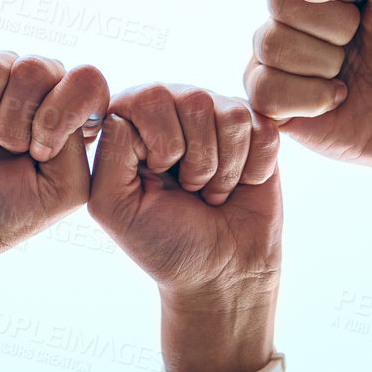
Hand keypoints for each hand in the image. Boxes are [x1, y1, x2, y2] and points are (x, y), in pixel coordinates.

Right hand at [0, 52, 108, 269]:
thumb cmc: (2, 211)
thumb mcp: (60, 192)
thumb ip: (79, 144)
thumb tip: (59, 97)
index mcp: (73, 111)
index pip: (87, 80)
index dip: (59, 115)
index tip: (37, 154)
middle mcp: (39, 85)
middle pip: (35, 69)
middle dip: (13, 123)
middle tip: (4, 151)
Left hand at [88, 84, 280, 371]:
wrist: (221, 272)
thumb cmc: (163, 241)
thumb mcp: (115, 207)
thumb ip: (108, 154)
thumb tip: (126, 110)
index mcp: (134, 119)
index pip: (146, 99)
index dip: (159, 147)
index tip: (155, 179)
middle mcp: (174, 106)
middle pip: (194, 101)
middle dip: (196, 161)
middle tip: (189, 189)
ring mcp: (217, 115)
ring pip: (231, 116)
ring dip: (224, 170)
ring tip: (211, 190)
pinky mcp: (258, 130)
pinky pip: (263, 131)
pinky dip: (253, 170)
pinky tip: (241, 184)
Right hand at [245, 0, 371, 178]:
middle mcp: (299, 4)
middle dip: (335, 24)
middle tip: (362, 35)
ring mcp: (283, 49)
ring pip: (270, 43)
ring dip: (324, 62)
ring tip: (351, 71)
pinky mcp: (274, 96)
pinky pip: (262, 88)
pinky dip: (309, 98)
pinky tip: (336, 97)